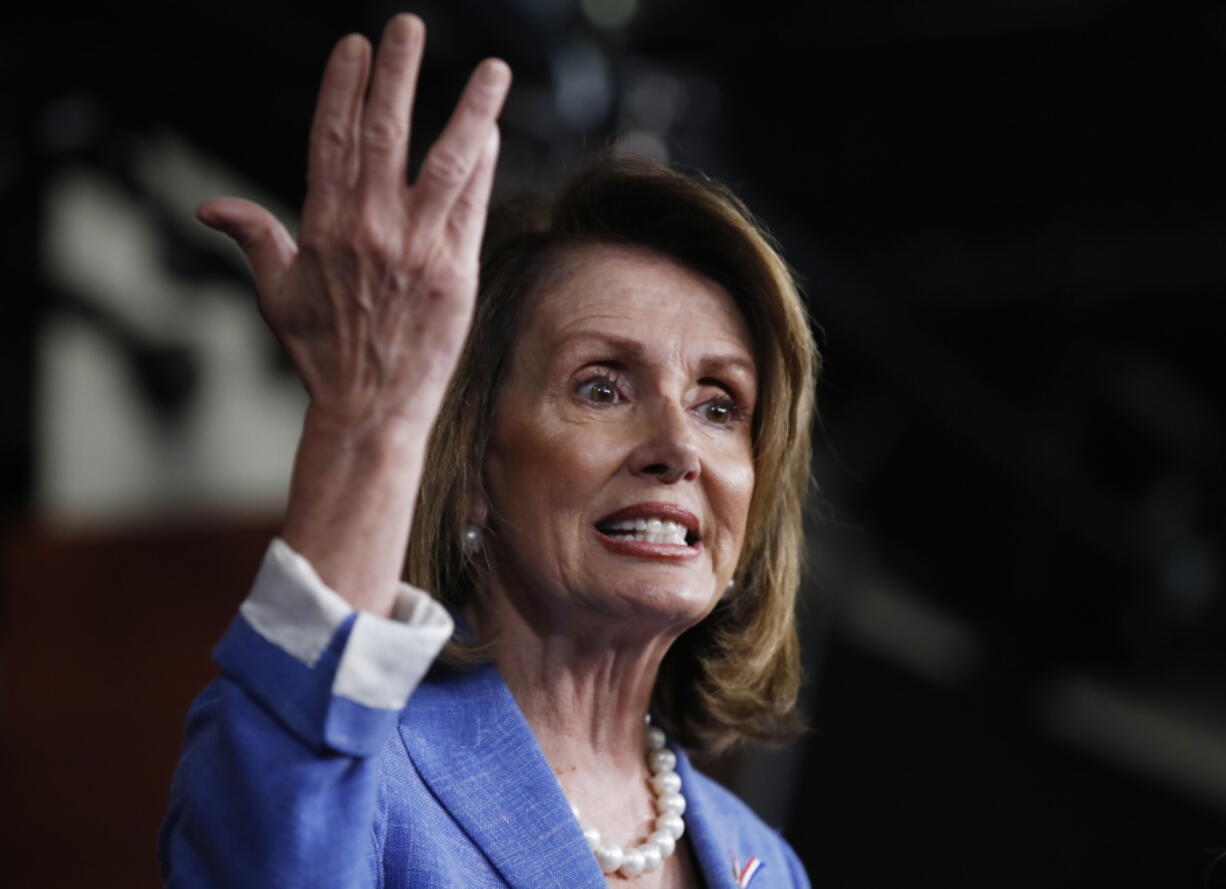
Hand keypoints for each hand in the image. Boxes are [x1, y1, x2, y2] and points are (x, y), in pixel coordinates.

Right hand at [198, 14, 510, 435]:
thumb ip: (254, 239)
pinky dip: (483, 166)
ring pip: (446, 163)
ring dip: (470, 110)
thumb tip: (209, 207)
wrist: (369, 408)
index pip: (332, 138)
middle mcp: (370, 229)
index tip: (356, 47)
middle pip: (385, 134)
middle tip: (409, 26)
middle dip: (397, 75)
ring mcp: (416, 249)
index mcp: (323, 226)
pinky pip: (472, 207)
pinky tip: (493, 131)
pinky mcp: (455, 272)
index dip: (344, 88)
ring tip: (492, 69)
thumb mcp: (277, 295)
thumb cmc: (322, 354)